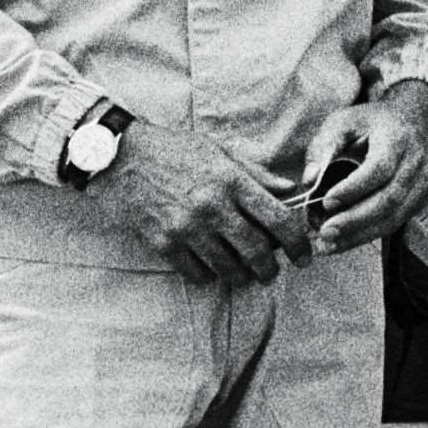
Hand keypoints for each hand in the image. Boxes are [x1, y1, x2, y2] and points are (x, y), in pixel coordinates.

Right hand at [84, 119, 311, 283]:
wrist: (123, 157)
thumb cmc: (176, 151)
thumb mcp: (221, 151)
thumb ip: (258, 173)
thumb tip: (290, 190)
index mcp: (233, 181)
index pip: (278, 219)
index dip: (297, 242)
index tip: (304, 255)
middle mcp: (213, 206)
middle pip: (256, 250)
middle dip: (270, 268)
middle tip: (273, 272)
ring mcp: (187, 227)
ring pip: (227, 267)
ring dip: (242, 276)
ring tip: (245, 273)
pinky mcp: (163, 243)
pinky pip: (196, 272)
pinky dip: (208, 275)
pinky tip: (211, 268)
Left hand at [299, 79, 427, 254]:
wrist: (410, 125)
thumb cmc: (371, 124)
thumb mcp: (343, 122)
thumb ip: (323, 147)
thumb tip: (309, 179)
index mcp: (396, 138)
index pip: (379, 167)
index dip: (355, 188)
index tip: (327, 201)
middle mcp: (414, 163)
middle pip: (389, 198)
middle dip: (355, 219)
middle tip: (325, 231)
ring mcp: (420, 184)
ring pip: (393, 216)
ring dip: (360, 233)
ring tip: (329, 243)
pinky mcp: (418, 200)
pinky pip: (394, 223)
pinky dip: (367, 235)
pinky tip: (343, 241)